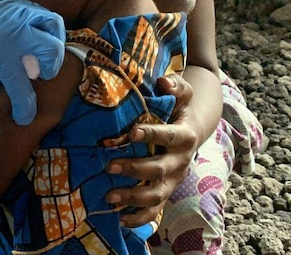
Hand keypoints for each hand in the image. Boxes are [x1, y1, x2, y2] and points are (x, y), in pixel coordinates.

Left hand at [0, 0, 65, 124]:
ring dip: (51, 49)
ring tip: (37, 58)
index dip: (25, 107)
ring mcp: (20, 12)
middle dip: (46, 73)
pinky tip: (33, 39)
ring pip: (54, 32)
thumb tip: (4, 90)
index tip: (25, 117)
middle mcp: (16, 29)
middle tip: (29, 79)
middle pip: (50, 56)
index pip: (22, 85)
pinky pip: (44, 16)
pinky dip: (46, 30)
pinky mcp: (18, 1)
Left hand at [105, 74, 198, 226]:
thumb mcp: (182, 94)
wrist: (192, 129)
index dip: (151, 135)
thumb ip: (175, 86)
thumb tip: (164, 82)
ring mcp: (173, 180)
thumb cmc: (178, 108)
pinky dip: (139, 218)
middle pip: (160, 170)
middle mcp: (180, 162)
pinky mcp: (166, 191)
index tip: (130, 133)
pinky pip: (155, 211)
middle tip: (108, 166)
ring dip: (133, 197)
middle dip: (134, 169)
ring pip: (156, 195)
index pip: (169, 137)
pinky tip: (119, 219)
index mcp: (184, 136)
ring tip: (108, 196)